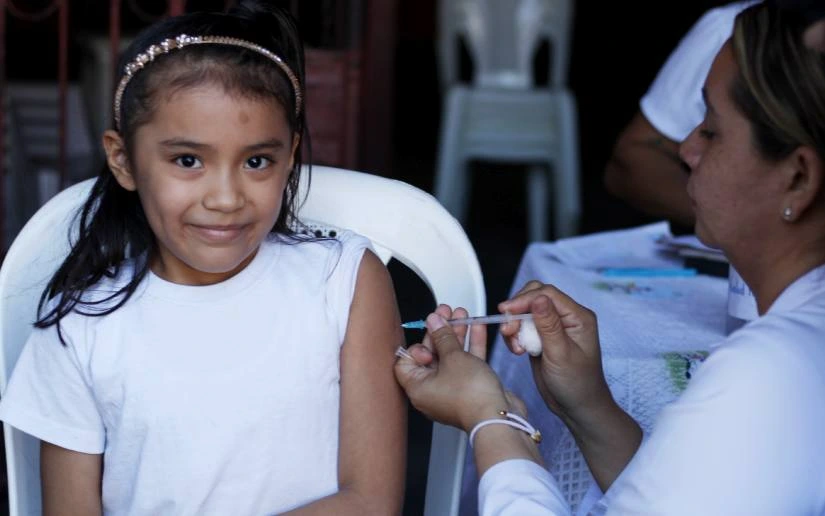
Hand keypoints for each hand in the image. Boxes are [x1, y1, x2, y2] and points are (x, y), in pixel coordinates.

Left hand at [394, 305, 513, 431]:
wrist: (497, 417)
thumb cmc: (471, 396)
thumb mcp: (453, 357)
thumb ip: (443, 336)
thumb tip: (434, 321)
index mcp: (418, 388)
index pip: (406, 362)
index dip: (417, 345)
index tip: (429, 333)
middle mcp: (432, 391)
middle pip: (432, 355)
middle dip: (440, 331)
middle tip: (446, 313)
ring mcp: (452, 390)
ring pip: (452, 357)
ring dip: (457, 335)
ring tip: (462, 314)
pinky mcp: (471, 388)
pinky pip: (467, 363)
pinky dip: (471, 345)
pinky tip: (476, 327)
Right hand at [499, 281, 612, 423]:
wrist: (577, 408)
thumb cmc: (577, 384)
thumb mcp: (561, 354)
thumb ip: (549, 325)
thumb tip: (538, 297)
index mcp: (578, 317)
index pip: (548, 294)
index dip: (525, 299)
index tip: (506, 311)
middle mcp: (567, 318)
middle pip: (534, 297)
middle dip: (518, 311)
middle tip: (507, 329)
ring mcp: (553, 327)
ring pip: (526, 312)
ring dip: (515, 326)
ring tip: (516, 347)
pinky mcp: (542, 338)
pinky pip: (523, 327)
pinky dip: (515, 336)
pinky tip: (518, 351)